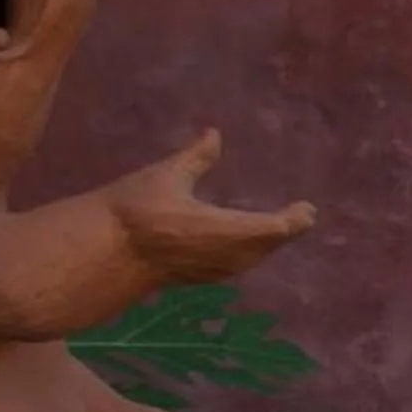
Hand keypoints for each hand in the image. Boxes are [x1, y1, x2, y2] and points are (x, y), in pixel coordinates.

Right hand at [108, 129, 316, 280]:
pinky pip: (237, 265)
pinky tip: (247, 246)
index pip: (275, 228)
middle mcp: (227, 256)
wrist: (104, 253)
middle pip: (268, 245)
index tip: (308, 209)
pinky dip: (251, 252)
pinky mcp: (200, 278)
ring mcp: (214, 271)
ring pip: (253, 258)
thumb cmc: (134, 210)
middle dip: (285, 230)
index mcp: (226, 231)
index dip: (294, 219)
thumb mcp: (166, 176)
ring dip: (268, 244)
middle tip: (302, 215)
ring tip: (281, 228)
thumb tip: (215, 133)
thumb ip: (196, 157)